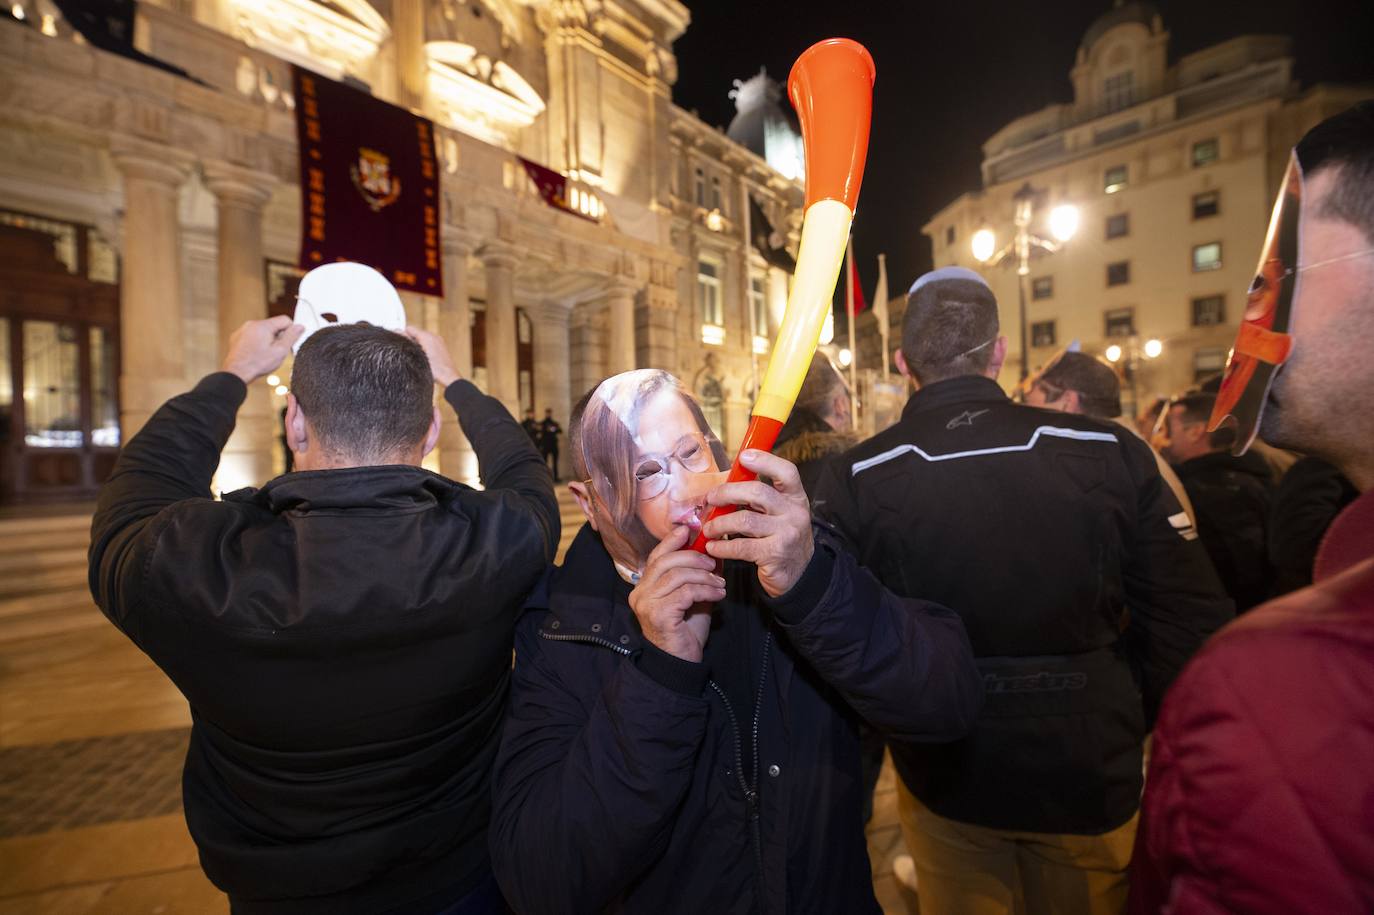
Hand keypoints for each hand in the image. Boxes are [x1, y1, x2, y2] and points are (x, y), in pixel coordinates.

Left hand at [222, 316, 302, 383]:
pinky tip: (255, 353)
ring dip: (266, 340)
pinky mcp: (237, 337)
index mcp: (263, 325)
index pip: (285, 320)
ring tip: (264, 354)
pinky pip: (252, 335)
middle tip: (275, 351)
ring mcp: (242, 330)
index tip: (288, 343)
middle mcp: (251, 324)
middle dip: (277, 337)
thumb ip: (292, 337)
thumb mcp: (280, 351)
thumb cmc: (258, 363)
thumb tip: (300, 326)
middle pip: (273, 325)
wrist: (236, 373)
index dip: (290, 331)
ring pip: (262, 331)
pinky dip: (256, 342)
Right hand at [405, 325, 460, 387]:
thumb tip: (397, 331)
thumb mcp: (416, 355)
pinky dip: (424, 348)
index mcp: (427, 336)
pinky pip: (429, 343)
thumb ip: (407, 341)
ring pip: (422, 339)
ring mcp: (439, 341)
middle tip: (409, 352)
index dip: (403, 335)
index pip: (409, 329)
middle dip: (410, 340)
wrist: (449, 377)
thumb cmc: (434, 369)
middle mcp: (434, 336)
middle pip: (416, 333)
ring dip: (417, 345)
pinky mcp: (441, 347)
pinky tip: (425, 358)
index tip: (400, 343)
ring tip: (417, 357)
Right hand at [628, 525, 724, 662]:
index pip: (656, 557)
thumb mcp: (694, 597)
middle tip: (713, 562)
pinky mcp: (658, 614)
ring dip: (703, 575)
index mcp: (644, 586)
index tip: (689, 530)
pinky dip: (705, 589)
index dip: (671, 541)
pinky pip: (685, 592)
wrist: (681, 662)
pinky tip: (718, 593)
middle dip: (692, 557)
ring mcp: (646, 604)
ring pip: (676, 575)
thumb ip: (698, 576)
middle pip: (664, 562)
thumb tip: (713, 552)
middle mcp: (640, 593)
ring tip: (720, 582)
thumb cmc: (686, 630)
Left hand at [702, 449, 814, 597]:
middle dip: (727, 492)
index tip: (744, 457)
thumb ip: (759, 498)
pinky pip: (741, 547)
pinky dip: (722, 546)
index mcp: (795, 497)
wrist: (797, 573)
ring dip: (720, 523)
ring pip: (745, 520)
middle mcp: (794, 513)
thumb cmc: (781, 537)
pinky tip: (713, 546)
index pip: (786, 472)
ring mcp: (787, 534)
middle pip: (758, 492)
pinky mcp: (775, 555)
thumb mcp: (779, 513)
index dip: (765, 461)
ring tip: (709, 528)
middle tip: (710, 499)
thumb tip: (724, 484)